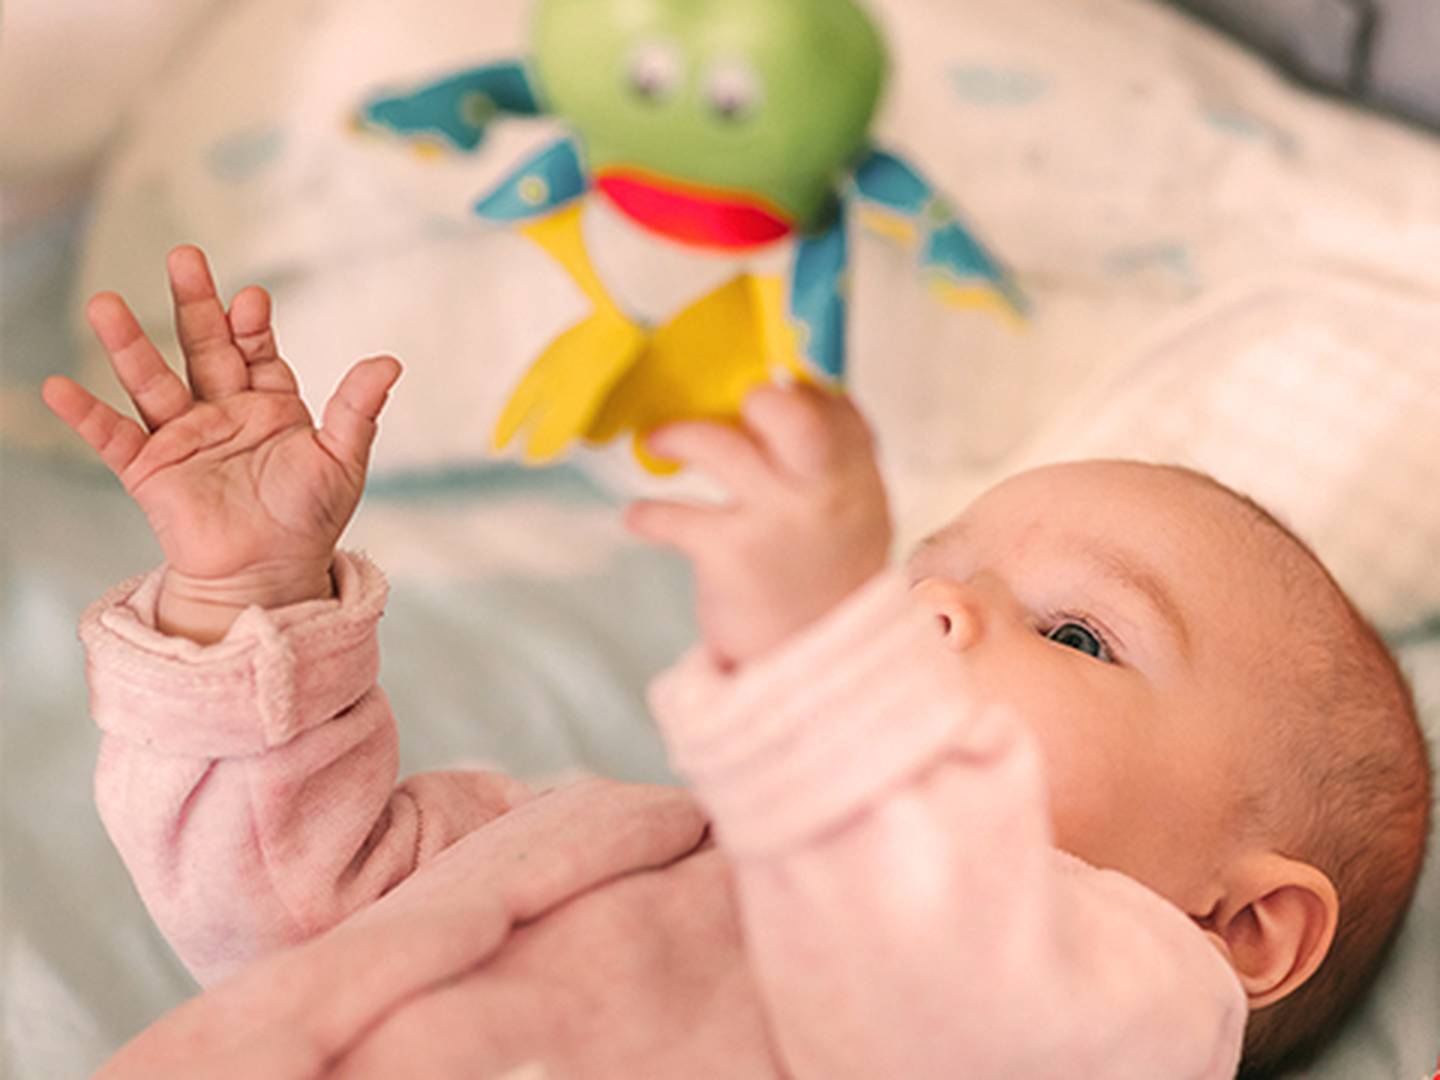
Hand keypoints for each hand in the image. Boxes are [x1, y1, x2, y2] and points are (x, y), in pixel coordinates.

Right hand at [43, 246, 401, 642]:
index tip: (251, 300)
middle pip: (203, 346)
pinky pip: (112, 437)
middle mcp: (223, 411)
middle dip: (195, 303)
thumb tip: (390, 361)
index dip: (252, 325)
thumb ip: (357, 410)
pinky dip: (85, 415)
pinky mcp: (150, 470)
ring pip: (152, 381)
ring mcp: (183, 437)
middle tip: (185, 257)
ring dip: (128, 344)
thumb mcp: (342, 459)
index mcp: (270, 404)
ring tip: (105, 303)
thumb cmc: (309, 518)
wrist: (271, 573)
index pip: (256, 349)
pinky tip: (58, 387)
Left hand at [625, 384, 892, 668]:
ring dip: (676, 436)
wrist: (816, 648)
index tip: (756, 387)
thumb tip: (779, 381)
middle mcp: (821, 488)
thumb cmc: (824, 560)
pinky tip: (638, 518)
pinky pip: (675, 517)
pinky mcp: (733, 556)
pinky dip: (647, 515)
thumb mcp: (849, 501)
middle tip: (728, 402)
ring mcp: (777, 521)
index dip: (790, 385)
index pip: (830, 401)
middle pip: (793, 416)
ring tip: (656, 441)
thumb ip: (826, 447)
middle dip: (758, 397)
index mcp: (854, 466)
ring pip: (719, 447)